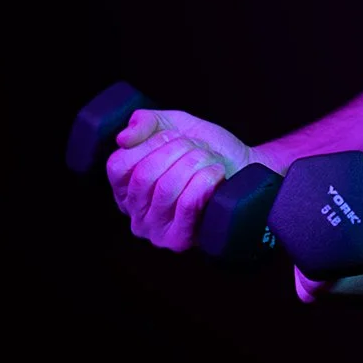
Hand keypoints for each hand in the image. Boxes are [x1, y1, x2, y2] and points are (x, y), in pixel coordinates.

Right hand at [107, 106, 254, 252]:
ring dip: (195, 163)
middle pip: (144, 175)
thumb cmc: (205, 151)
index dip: (149, 144)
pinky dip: (205, 181)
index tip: (173, 136)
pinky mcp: (178, 239)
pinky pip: (186, 204)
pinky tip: (216, 173)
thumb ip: (146, 122)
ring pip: (166, 187)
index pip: (118, 165)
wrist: (244, 169)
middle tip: (196, 147)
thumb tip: (123, 137)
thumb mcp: (174, 125)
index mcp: (126, 188)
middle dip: (177, 150)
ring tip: (209, 160)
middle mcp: (135, 214)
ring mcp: (155, 230)